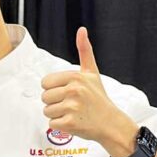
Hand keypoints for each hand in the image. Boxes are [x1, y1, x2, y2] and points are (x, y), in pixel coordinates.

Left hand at [41, 27, 136, 156]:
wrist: (111, 123)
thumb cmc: (99, 98)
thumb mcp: (92, 72)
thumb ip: (85, 51)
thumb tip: (81, 30)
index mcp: (76, 77)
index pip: (45, 83)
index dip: (54, 89)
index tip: (67, 92)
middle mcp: (74, 90)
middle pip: (44, 97)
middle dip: (55, 102)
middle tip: (72, 105)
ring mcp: (72, 107)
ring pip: (47, 111)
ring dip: (57, 115)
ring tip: (73, 113)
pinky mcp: (71, 123)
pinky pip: (51, 124)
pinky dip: (60, 126)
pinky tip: (74, 122)